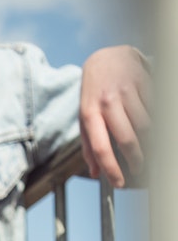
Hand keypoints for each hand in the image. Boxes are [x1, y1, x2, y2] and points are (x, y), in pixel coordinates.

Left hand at [80, 46, 149, 188]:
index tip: (120, 182)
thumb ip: (88, 145)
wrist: (104, 57)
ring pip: (145, 124)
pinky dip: (156, 119)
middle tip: (139, 168)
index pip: (101, 147)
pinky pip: (154, 106)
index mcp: (90, 114)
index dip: (112, 169)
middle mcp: (107, 101)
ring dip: (149, 140)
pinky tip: (153, 125)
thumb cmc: (94, 93)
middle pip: (127, 138)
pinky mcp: (142, 79)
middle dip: (136, 159)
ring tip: (148, 147)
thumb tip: (95, 173)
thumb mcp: (84, 118)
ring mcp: (126, 89)